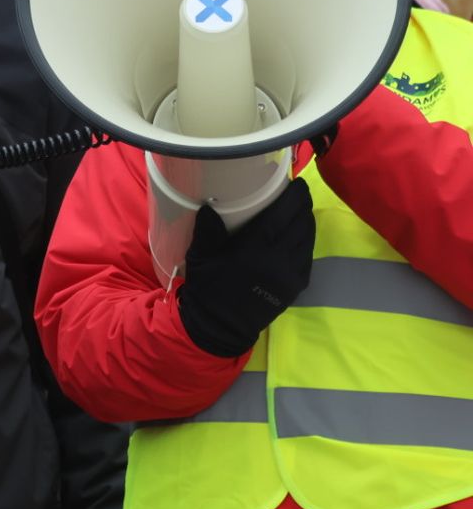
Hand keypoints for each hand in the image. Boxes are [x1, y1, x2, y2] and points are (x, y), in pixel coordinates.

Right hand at [177, 177, 315, 356]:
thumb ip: (207, 231)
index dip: (294, 197)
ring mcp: (291, 275)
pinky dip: (307, 241)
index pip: (283, 216)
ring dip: (307, 221)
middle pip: (301, 224)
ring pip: (308, 240)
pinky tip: (300, 234)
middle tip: (299, 192)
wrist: (221, 326)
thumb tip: (209, 205)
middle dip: (303, 205)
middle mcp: (279, 261)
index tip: (297, 182)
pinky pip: (308, 256)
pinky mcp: (296, 286)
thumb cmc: (208, 288)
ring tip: (301, 210)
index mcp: (255, 250)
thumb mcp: (200, 258)